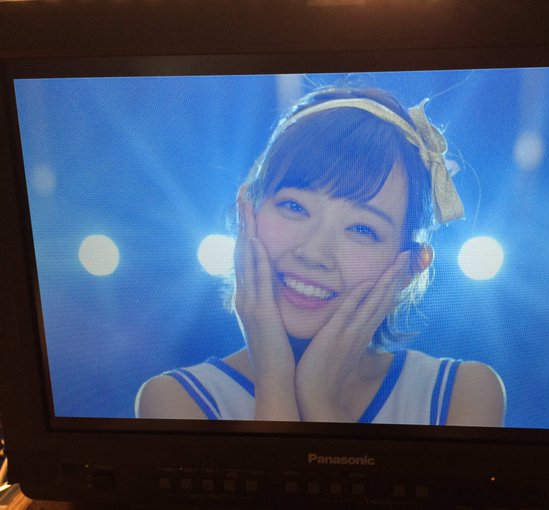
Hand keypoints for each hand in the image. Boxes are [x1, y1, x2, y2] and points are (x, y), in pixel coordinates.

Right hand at [233, 191, 297, 419]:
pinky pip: (257, 280)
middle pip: (241, 250)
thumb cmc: (276, 347)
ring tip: (246, 206)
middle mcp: (244, 295)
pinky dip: (254, 259)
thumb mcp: (271, 317)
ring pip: (245, 259)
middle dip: (242, 221)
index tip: (248, 206)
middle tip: (243, 194)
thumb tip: (275, 279)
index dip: (246, 229)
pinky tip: (255, 241)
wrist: (273, 375)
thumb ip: (270, 297)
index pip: (246, 255)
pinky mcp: (259, 311)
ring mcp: (249, 302)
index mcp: (248, 295)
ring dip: (246, 230)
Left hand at [294, 251, 410, 421]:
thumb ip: (352, 331)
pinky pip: (347, 312)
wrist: (316, 394)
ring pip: (372, 303)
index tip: (402, 265)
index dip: (393, 284)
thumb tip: (357, 320)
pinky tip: (366, 282)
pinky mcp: (334, 336)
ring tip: (396, 262)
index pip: (383, 303)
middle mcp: (361, 330)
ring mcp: (349, 333)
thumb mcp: (344, 348)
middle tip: (406, 254)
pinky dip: (358, 297)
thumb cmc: (326, 371)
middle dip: (395, 276)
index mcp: (363, 332)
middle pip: (383, 299)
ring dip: (385, 282)